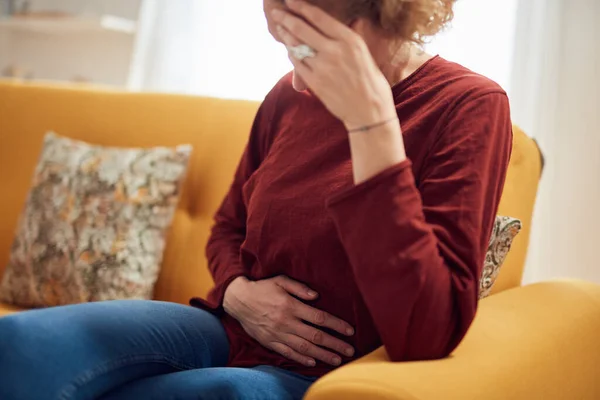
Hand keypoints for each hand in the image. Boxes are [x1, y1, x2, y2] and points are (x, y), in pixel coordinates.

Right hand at [223, 276, 354, 366]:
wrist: (238, 300)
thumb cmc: (263, 288)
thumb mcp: (280, 280)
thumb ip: (299, 287)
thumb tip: (316, 296)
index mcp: (290, 306)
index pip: (319, 318)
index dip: (336, 325)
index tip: (350, 331)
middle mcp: (286, 322)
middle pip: (315, 336)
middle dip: (335, 344)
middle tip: (350, 350)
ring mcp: (277, 334)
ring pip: (304, 348)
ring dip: (322, 355)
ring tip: (337, 360)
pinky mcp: (270, 342)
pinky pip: (288, 353)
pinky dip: (301, 359)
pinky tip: (313, 362)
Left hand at [271, 0, 396, 129]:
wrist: (368, 112)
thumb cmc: (372, 83)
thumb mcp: (367, 55)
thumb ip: (355, 36)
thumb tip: (354, 20)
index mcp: (350, 41)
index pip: (320, 18)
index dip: (302, 7)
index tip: (291, 1)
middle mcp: (335, 51)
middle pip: (303, 29)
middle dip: (286, 18)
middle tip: (276, 12)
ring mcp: (322, 68)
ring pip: (297, 46)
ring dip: (286, 35)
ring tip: (279, 27)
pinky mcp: (315, 82)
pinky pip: (297, 64)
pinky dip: (292, 55)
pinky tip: (289, 50)